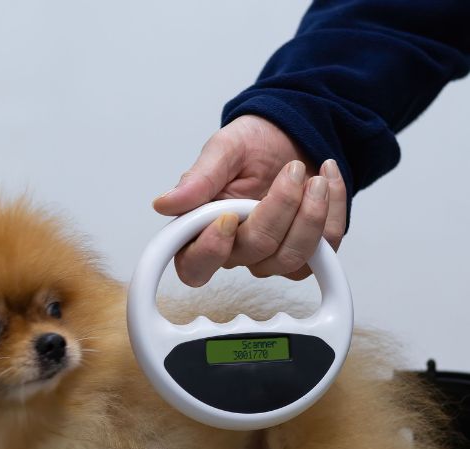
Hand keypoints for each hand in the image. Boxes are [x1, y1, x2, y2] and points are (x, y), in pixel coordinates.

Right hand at [153, 115, 346, 284]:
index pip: (194, 266)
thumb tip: (164, 204)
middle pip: (254, 254)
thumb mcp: (224, 149)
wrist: (294, 133)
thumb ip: (198, 179)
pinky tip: (327, 179)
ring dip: (310, 215)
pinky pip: (325, 250)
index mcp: (203, 230)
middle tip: (292, 171)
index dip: (210, 251)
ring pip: (291, 259)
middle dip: (279, 209)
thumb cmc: (254, 143)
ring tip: (315, 177)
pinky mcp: (307, 253)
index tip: (228, 217)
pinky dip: (332, 211)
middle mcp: (235, 250)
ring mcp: (271, 256)